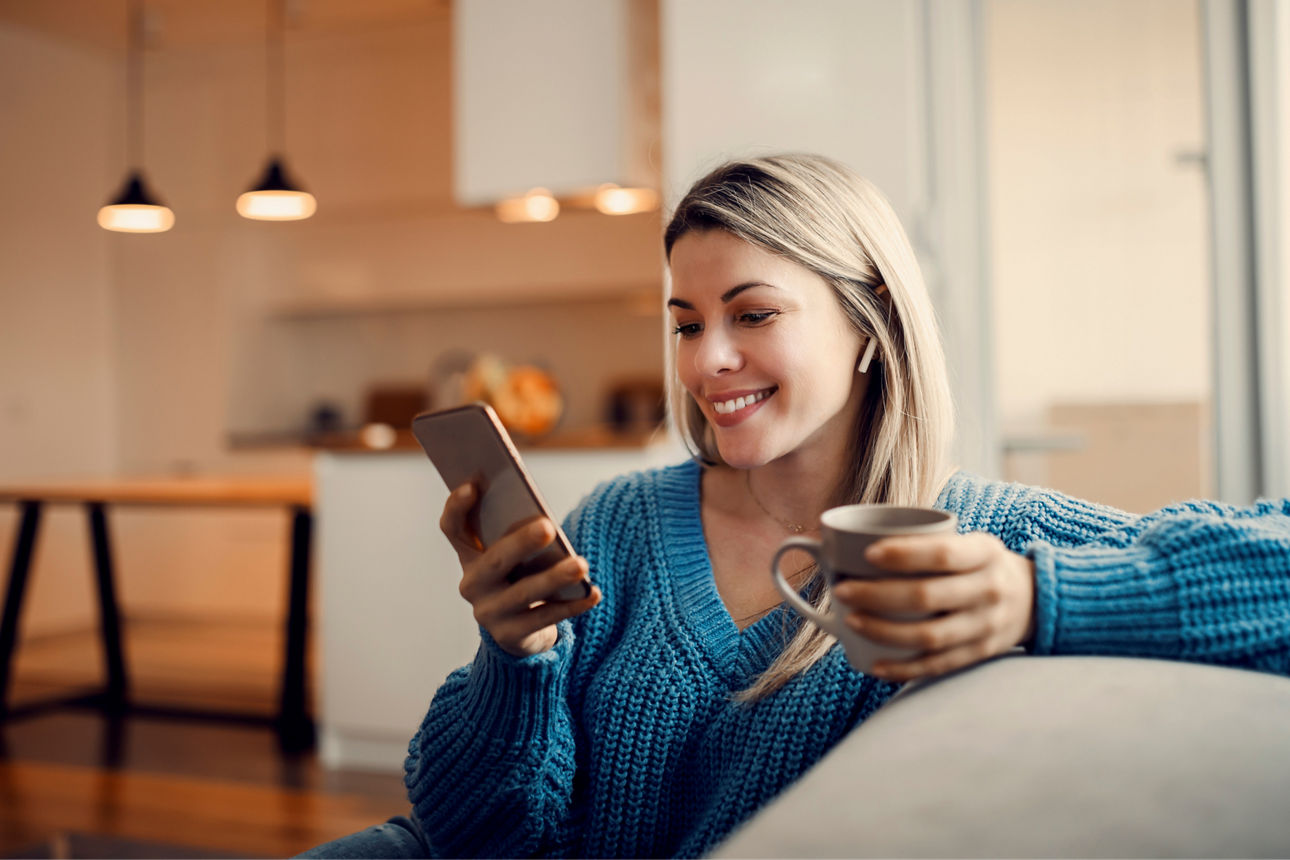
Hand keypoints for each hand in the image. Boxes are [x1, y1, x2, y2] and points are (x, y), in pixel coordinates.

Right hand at [440, 482, 600, 656]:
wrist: (519, 631)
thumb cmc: (521, 576)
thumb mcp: (514, 555)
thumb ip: (518, 535)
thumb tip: (545, 520)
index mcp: (469, 555)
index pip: (453, 528)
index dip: (457, 507)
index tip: (473, 485)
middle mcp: (473, 584)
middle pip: (494, 561)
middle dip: (521, 543)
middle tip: (548, 526)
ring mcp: (489, 613)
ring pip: (524, 593)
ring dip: (554, 577)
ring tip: (582, 564)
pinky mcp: (510, 636)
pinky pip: (545, 618)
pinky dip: (572, 604)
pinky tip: (593, 592)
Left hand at [831, 532, 1035, 681]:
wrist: (1034, 598)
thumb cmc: (979, 564)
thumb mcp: (967, 541)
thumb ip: (924, 541)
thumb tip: (844, 540)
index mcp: (984, 552)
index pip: (942, 554)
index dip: (904, 555)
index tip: (867, 554)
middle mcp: (989, 590)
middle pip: (927, 596)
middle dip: (877, 595)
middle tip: (841, 589)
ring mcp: (986, 626)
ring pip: (929, 636)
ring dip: (883, 631)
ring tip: (850, 620)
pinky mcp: (980, 653)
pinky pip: (938, 665)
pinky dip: (903, 669)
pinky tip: (874, 665)